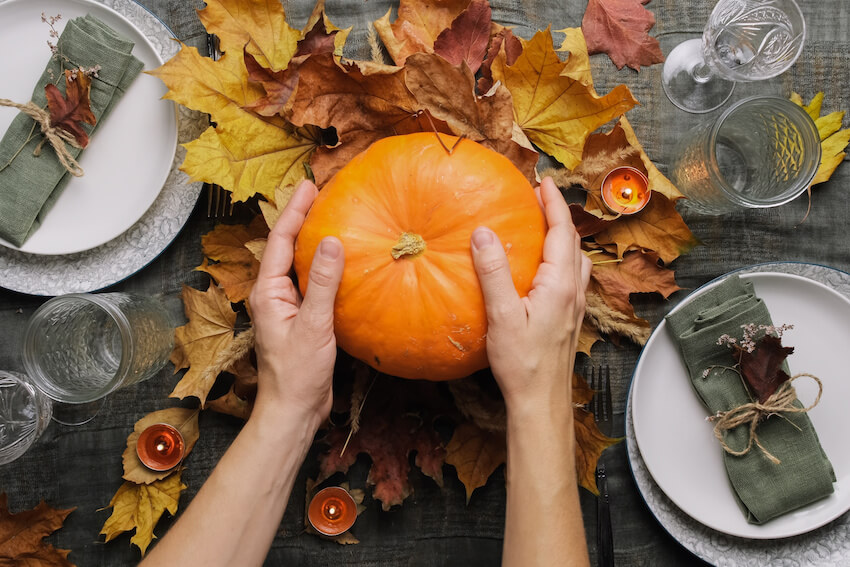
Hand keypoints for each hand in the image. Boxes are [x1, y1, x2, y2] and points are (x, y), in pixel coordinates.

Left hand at [248, 180, 344, 429]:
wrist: (294, 410)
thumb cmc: (297, 374)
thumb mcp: (314, 325)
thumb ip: (322, 283)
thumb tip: (332, 242)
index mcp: (268, 292)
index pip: (279, 240)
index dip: (294, 210)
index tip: (310, 186)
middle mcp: (274, 294)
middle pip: (285, 247)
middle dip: (301, 218)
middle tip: (321, 192)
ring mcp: (287, 306)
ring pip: (298, 264)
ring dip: (312, 239)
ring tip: (332, 217)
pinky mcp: (302, 318)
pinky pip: (312, 282)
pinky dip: (324, 266)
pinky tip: (342, 261)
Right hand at [470, 177, 590, 412]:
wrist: (541, 401)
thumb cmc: (523, 364)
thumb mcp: (502, 316)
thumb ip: (493, 273)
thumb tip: (483, 233)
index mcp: (560, 285)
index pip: (562, 232)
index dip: (553, 204)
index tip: (543, 182)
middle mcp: (573, 292)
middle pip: (573, 242)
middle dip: (558, 215)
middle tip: (539, 197)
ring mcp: (574, 306)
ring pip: (576, 261)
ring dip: (563, 237)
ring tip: (543, 226)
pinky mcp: (569, 319)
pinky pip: (571, 277)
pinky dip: (561, 259)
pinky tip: (543, 268)